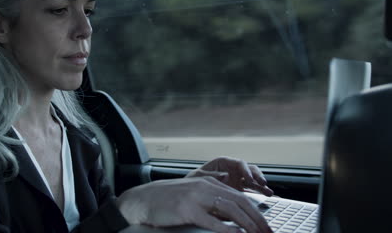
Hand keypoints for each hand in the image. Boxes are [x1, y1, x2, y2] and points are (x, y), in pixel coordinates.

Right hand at [117, 177, 272, 232]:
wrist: (144, 199)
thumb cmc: (168, 200)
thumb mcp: (194, 195)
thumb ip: (212, 200)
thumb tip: (232, 213)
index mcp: (210, 182)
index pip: (240, 197)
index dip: (257, 213)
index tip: (267, 227)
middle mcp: (206, 186)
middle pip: (240, 202)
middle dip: (258, 220)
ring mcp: (196, 196)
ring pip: (230, 210)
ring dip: (247, 225)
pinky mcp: (186, 208)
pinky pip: (211, 220)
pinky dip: (226, 228)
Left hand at [186, 157, 273, 195]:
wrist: (189, 190)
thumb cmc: (193, 180)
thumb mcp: (199, 176)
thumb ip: (212, 176)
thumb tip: (225, 176)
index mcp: (224, 162)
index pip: (240, 163)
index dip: (246, 170)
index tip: (249, 179)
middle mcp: (233, 170)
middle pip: (250, 170)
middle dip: (258, 177)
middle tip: (263, 184)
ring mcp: (236, 180)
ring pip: (253, 181)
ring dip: (262, 186)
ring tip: (270, 193)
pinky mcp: (238, 190)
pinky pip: (251, 191)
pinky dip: (259, 194)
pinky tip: (268, 198)